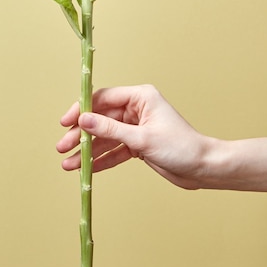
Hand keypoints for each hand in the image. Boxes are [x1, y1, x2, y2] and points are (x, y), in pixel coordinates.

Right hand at [56, 84, 210, 189]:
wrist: (204, 168)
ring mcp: (136, 127)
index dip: (82, 109)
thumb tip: (83, 120)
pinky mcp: (137, 145)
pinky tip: (85, 168)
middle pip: (100, 119)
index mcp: (140, 97)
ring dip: (87, 150)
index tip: (66, 122)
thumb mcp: (142, 138)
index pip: (103, 98)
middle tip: (62, 147)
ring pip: (105, 136)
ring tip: (68, 163)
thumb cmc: (181, 147)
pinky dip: (100, 159)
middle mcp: (136, 109)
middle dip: (81, 134)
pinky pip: (114, 150)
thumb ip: (110, 129)